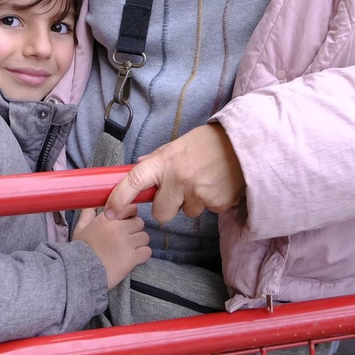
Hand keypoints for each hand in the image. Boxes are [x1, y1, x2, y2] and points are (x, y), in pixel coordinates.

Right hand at [72, 204, 150, 287]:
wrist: (79, 272)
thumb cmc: (79, 250)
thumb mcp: (80, 229)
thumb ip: (87, 215)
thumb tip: (92, 205)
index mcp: (107, 218)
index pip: (131, 208)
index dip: (130, 215)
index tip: (126, 222)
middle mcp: (118, 228)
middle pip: (139, 223)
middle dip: (135, 230)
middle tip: (127, 239)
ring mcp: (126, 243)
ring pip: (145, 237)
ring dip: (139, 243)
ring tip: (129, 250)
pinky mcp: (131, 258)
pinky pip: (147, 252)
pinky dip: (142, 255)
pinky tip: (133, 259)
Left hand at [104, 124, 245, 222]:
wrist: (245, 143)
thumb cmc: (210, 142)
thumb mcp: (179, 144)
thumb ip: (159, 158)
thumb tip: (138, 165)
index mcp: (165, 161)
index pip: (134, 181)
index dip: (119, 198)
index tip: (110, 212)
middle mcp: (178, 178)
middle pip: (161, 213)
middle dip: (168, 207)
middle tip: (181, 190)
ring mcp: (197, 192)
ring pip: (186, 212)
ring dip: (193, 202)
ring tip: (205, 181)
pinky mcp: (215, 203)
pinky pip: (207, 210)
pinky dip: (211, 201)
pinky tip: (218, 184)